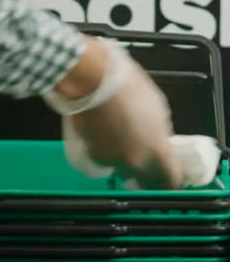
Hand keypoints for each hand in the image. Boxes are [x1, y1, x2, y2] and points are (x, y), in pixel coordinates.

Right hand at [48, 37, 181, 189]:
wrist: (91, 81)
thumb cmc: (128, 87)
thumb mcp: (157, 108)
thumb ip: (159, 132)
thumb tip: (156, 139)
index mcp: (157, 151)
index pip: (171, 179)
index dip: (172, 177)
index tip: (170, 172)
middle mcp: (134, 161)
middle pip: (144, 180)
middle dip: (146, 173)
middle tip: (144, 160)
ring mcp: (110, 159)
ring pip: (121, 169)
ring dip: (123, 161)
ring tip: (120, 142)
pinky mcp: (89, 152)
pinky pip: (102, 158)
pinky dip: (104, 151)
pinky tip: (103, 135)